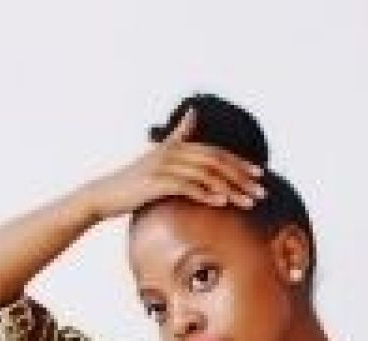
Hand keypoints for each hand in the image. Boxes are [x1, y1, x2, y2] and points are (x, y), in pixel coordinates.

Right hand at [81, 104, 269, 220]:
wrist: (105, 195)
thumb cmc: (134, 182)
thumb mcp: (158, 156)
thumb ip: (178, 136)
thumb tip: (192, 112)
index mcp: (177, 147)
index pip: (216, 153)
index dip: (239, 163)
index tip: (260, 175)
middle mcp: (173, 152)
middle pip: (216, 161)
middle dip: (241, 177)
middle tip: (261, 192)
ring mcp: (164, 166)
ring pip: (205, 174)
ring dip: (230, 189)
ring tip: (248, 202)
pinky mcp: (156, 182)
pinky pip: (187, 186)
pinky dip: (206, 193)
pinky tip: (221, 202)